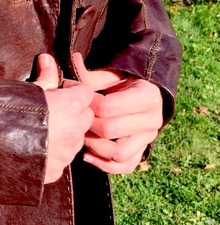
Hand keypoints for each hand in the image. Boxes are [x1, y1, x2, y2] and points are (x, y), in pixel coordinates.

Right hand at [33, 54, 94, 183]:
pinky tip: (35, 149)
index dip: (72, 91)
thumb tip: (48, 59)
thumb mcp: (27, 89)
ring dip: (66, 135)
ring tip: (41, 132)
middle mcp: (75, 131)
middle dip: (74, 113)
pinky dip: (53, 154)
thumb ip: (45, 77)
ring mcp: (66, 154)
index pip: (87, 92)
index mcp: (71, 106)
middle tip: (51, 112)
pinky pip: (61, 159)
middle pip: (86, 117)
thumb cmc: (7, 111)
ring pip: (76, 140)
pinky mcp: (56, 170)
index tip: (58, 92)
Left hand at [68, 52, 163, 173]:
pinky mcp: (142, 152)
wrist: (142, 96)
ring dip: (95, 146)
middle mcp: (153, 119)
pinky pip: (124, 166)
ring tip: (82, 136)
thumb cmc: (120, 83)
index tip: (78, 102)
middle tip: (76, 120)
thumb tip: (72, 58)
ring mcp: (148, 138)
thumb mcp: (109, 76)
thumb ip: (90, 75)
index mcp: (146, 96)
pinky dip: (104, 165)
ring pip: (118, 152)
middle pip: (109, 130)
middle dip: (87, 125)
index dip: (87, 106)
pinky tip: (87, 155)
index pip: (107, 107)